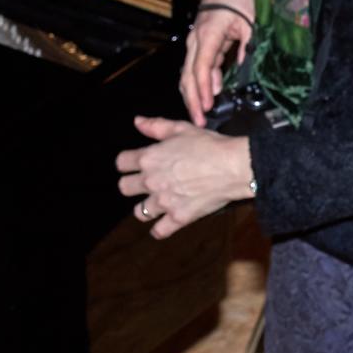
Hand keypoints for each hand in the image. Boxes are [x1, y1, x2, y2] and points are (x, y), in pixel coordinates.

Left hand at [116, 117, 251, 238]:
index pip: (121, 163)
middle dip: (131, 185)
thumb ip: (156, 126)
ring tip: (154, 205)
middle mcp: (151, 181)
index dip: (126, 163)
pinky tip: (162, 226)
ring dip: (145, 208)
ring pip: (139, 212)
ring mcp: (164, 201)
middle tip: (143, 184)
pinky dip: (159, 230)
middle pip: (124, 188)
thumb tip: (137, 122)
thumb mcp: (181, 128)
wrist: (231, 167)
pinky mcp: (178, 217)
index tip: (133, 164)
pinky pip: (160, 230)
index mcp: (149, 158)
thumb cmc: (208, 145)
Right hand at [181, 0, 257, 125]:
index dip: (203, 90)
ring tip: (200, 114)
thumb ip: (247, 48)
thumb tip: (243, 69)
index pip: (201, 67)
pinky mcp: (202, 40)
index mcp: (208, 33)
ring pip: (189, 71)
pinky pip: (197, 64)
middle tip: (199, 121)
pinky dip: (200, 81)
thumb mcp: (251, 23)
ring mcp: (196, 38)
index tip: (207, 108)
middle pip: (188, 73)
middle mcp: (196, 37)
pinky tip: (208, 94)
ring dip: (193, 93)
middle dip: (192, 99)